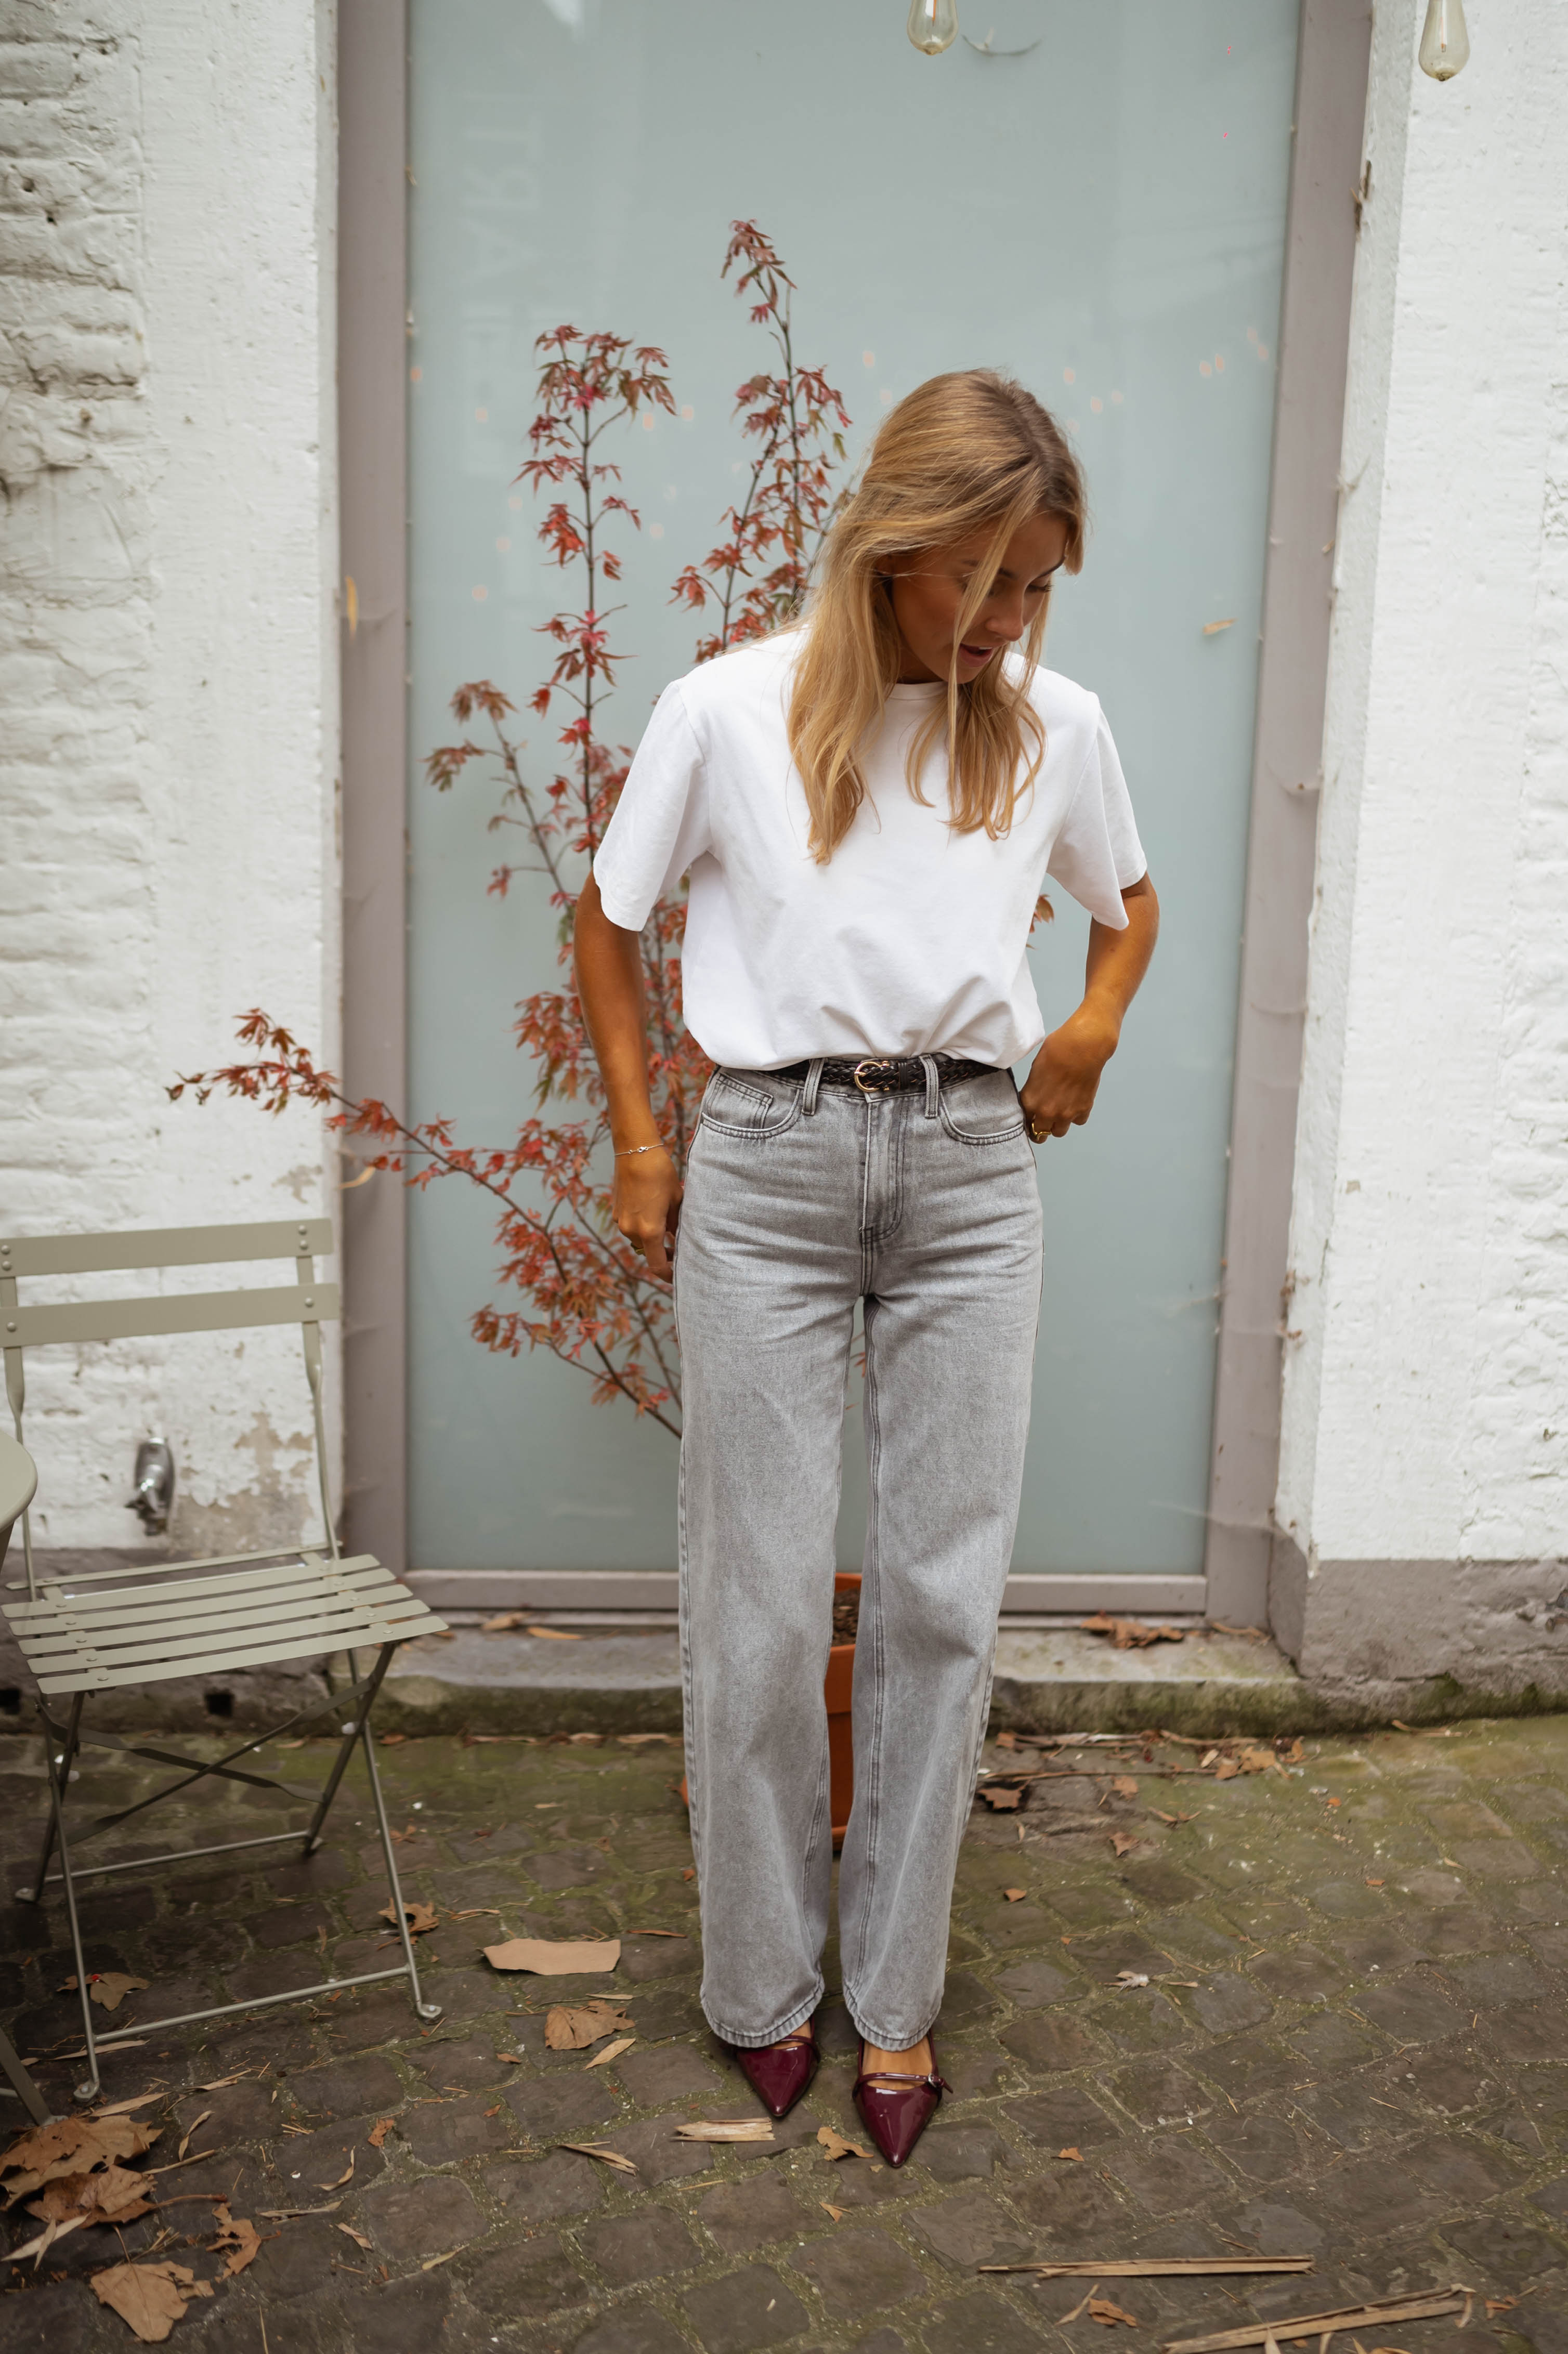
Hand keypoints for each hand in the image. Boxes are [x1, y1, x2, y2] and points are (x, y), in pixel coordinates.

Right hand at [613, 1146, 681, 1281]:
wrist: (635, 1152)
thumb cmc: (660, 1174)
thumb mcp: (676, 1201)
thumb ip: (676, 1225)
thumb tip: (677, 1239)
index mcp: (649, 1231)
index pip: (657, 1266)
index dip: (668, 1275)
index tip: (678, 1276)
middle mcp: (631, 1230)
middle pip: (648, 1253)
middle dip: (662, 1253)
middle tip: (678, 1247)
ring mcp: (621, 1222)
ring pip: (639, 1239)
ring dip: (652, 1238)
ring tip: (667, 1224)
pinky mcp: (616, 1212)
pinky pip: (631, 1226)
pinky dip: (642, 1226)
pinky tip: (652, 1210)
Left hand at [1019, 1003, 1119, 1141]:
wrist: (1083, 1047)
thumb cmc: (1057, 1050)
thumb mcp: (1035, 1070)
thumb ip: (1034, 1090)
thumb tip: (1037, 1095)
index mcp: (1030, 1101)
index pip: (1023, 1121)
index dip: (1027, 1119)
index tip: (1030, 1118)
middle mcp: (1046, 1112)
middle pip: (1039, 1133)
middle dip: (1040, 1128)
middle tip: (1043, 1120)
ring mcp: (1066, 1114)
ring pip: (1059, 1132)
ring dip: (1058, 1124)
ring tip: (1060, 1112)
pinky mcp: (1083, 1110)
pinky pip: (1078, 1121)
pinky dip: (1077, 1115)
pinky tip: (1076, 1102)